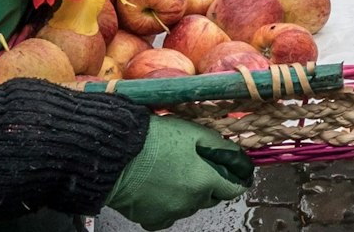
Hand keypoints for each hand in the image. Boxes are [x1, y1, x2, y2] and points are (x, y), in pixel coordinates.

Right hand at [105, 115, 252, 229]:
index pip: (235, 189)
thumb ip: (221, 147)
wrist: (115, 154)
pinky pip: (168, 215)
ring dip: (189, 193)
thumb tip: (238, 156)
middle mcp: (192, 202)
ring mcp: (171, 213)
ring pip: (191, 206)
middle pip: (212, 197)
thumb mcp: (194, 133)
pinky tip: (158, 188)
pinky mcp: (152, 220)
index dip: (236, 178)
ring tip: (172, 172)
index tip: (232, 171)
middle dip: (210, 183)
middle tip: (195, 165)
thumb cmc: (154, 139)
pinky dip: (168, 204)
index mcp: (205, 181)